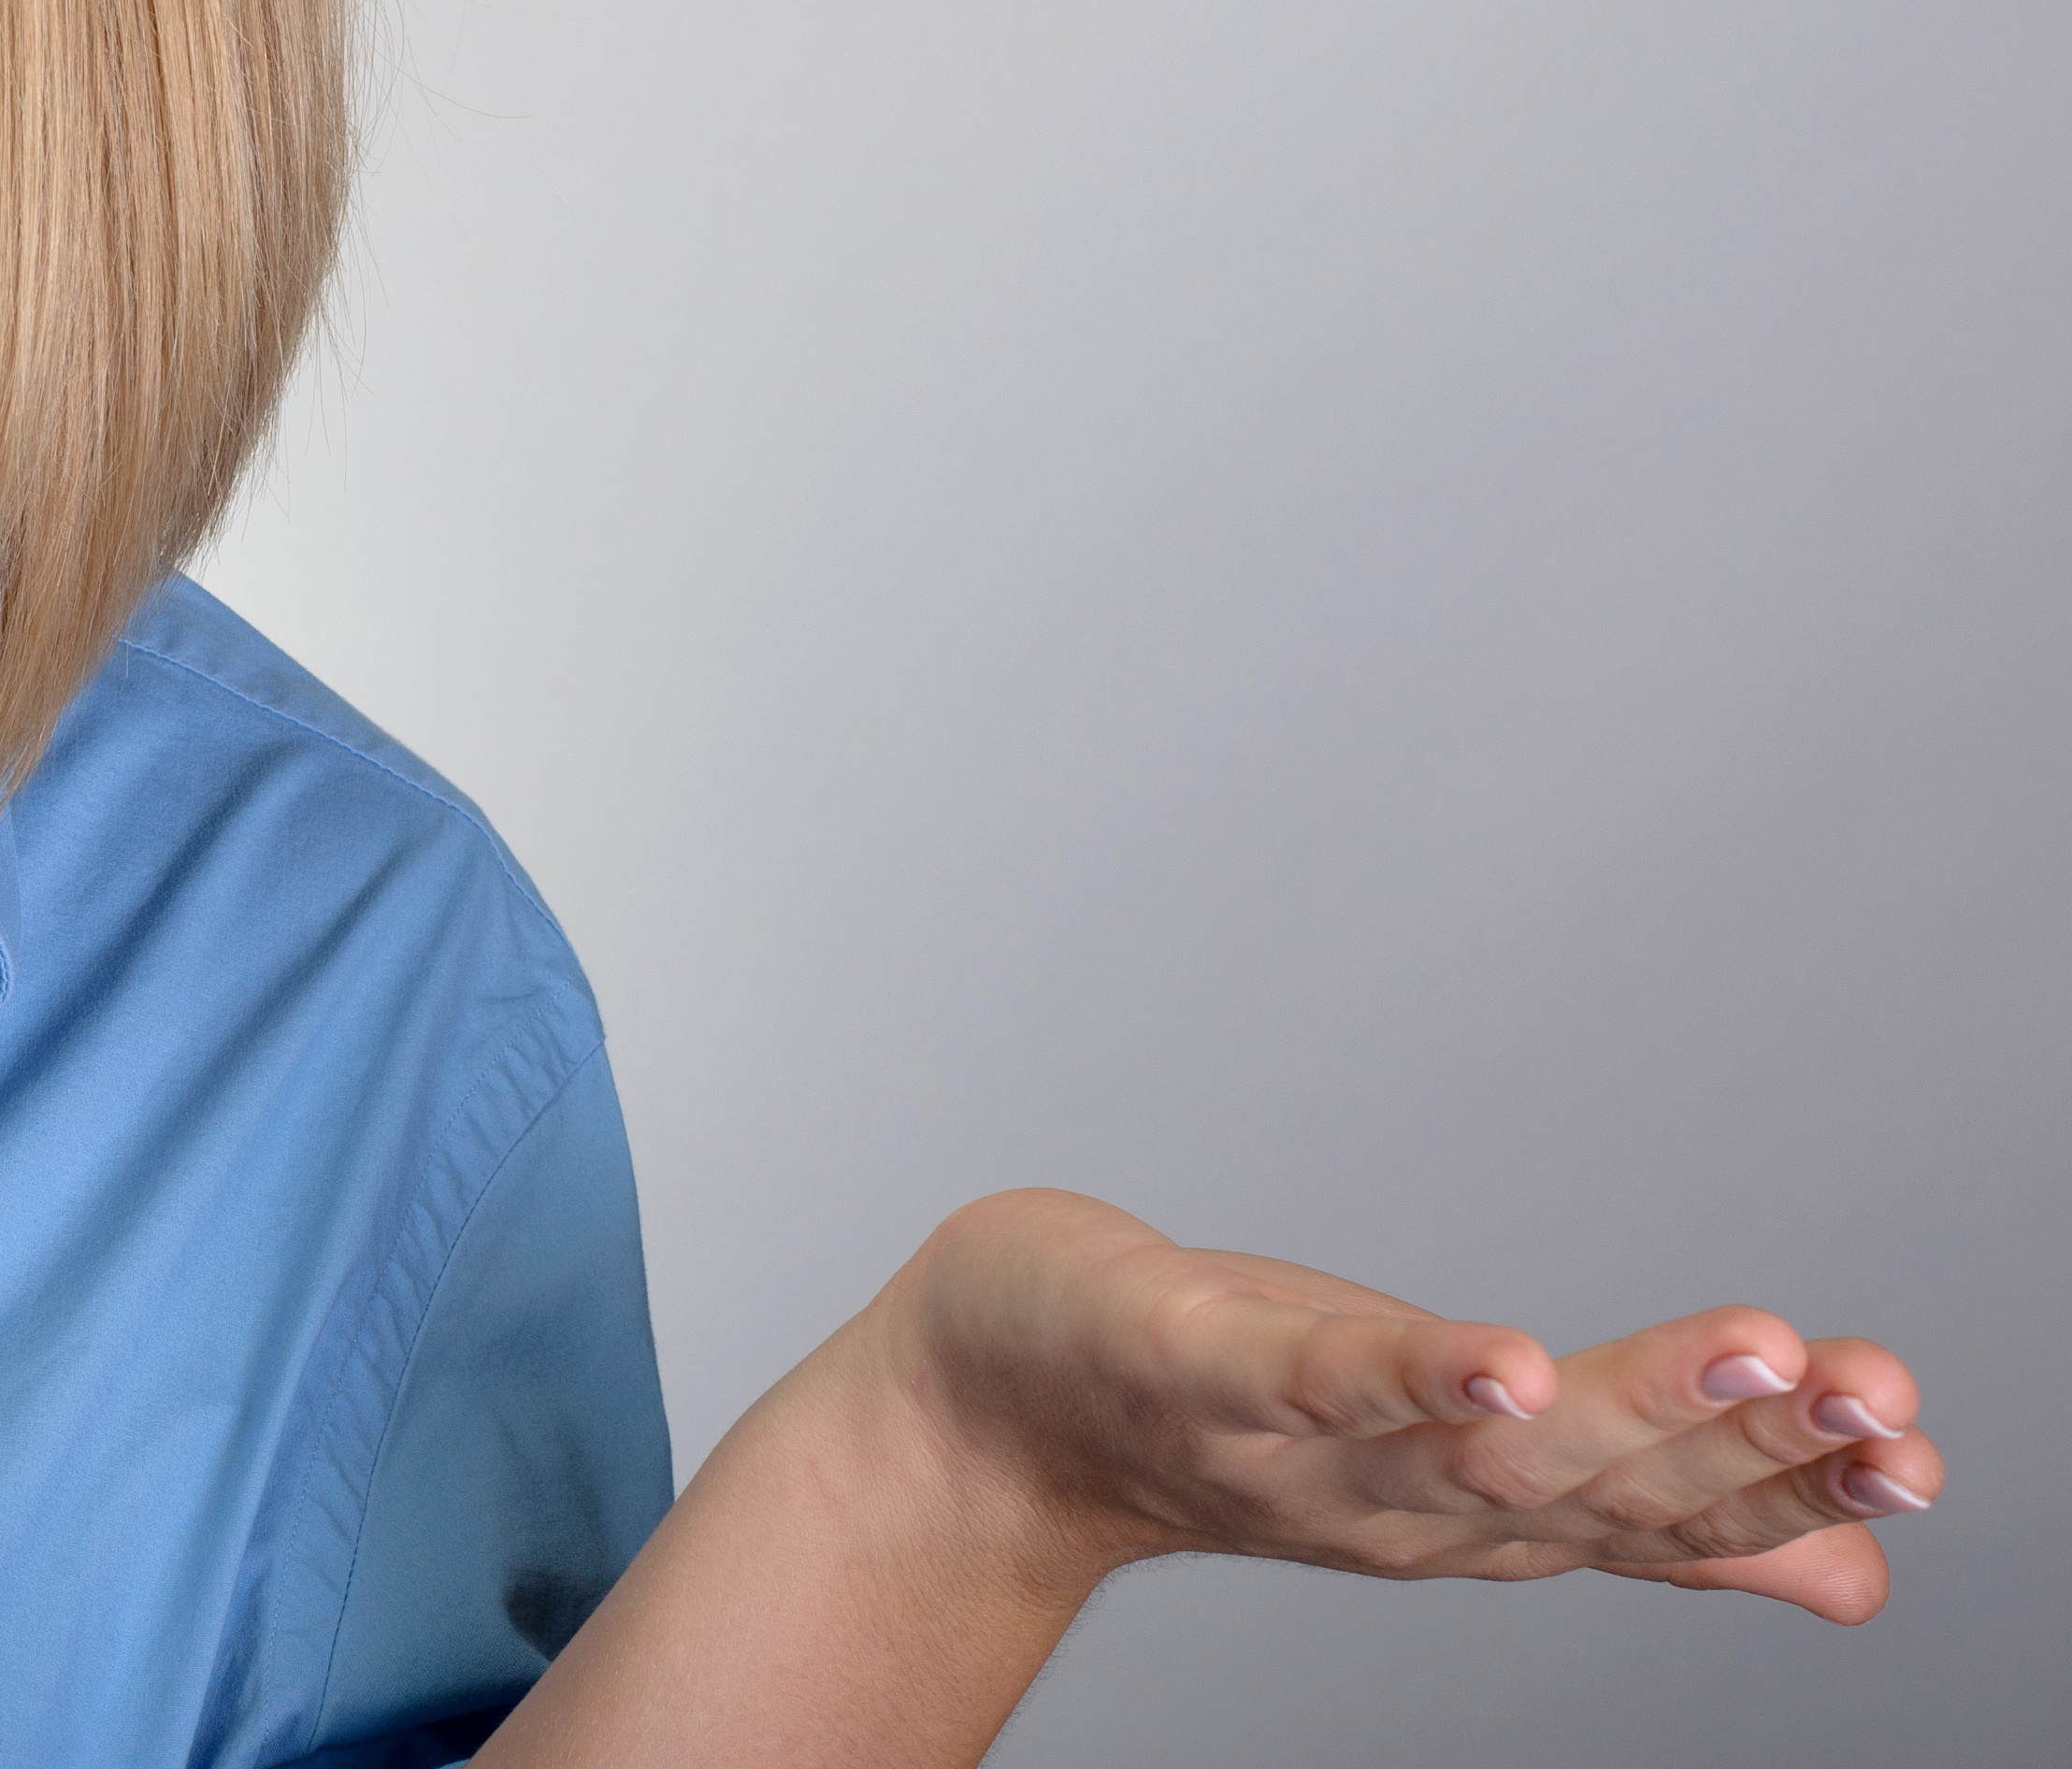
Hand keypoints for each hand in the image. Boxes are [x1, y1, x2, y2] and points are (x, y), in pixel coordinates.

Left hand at [887, 1188, 1942, 1621]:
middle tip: (1888, 1402)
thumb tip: (1852, 1565)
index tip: (1926, 1449)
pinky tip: (1488, 1351)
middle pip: (1605, 1480)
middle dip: (1754, 1444)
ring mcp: (1297, 1441)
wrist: (990, 1420)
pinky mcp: (1190, 1364)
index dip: (1803, 1488)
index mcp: (1487, 1508)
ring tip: (1756, 1354)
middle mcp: (1410, 1499)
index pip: (1673, 1515)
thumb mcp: (1467, 1466)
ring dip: (1621, 1400)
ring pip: (1485, 1435)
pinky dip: (1400, 1372)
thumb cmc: (1238, 1411)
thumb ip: (1646, 1509)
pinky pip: (1307, 1379)